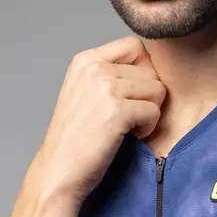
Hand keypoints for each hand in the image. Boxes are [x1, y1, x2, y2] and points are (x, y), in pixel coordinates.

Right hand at [33, 36, 166, 202]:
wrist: (58, 171)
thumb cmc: (77, 138)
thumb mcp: (85, 92)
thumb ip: (111, 74)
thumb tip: (151, 67)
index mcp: (86, 59)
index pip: (136, 46)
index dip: (144, 71)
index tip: (131, 95)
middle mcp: (94, 67)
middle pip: (151, 69)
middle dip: (147, 96)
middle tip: (127, 116)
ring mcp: (104, 87)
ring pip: (158, 90)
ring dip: (149, 112)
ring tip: (127, 127)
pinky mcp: (116, 110)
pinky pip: (154, 112)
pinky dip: (147, 128)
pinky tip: (128, 136)